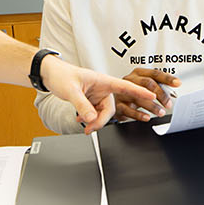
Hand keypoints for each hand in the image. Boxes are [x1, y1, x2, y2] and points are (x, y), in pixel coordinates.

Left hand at [41, 57, 159, 133]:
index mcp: (103, 80)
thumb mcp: (71, 91)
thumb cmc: (62, 75)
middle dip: (101, 121)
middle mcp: (103, 88)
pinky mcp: (92, 100)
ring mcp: (98, 95)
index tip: (152, 96)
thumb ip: (82, 105)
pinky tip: (80, 118)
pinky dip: (89, 118)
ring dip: (94, 121)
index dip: (139, 92)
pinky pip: (96, 113)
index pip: (125, 86)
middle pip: (110, 109)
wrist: (51, 75)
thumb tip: (91, 119)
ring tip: (82, 124)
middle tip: (90, 129)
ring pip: (103, 113)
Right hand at [115, 69, 178, 122]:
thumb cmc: (132, 93)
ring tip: (161, 112)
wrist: (112, 100)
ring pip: (139, 97)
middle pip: (147, 84)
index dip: (167, 78)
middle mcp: (129, 80)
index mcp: (138, 73)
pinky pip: (129, 110)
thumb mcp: (144, 88)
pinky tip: (147, 117)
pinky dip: (139, 114)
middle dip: (160, 94)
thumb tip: (172, 95)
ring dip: (152, 106)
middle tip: (168, 104)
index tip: (177, 83)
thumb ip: (157, 88)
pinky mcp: (118, 105)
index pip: (154, 73)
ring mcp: (122, 93)